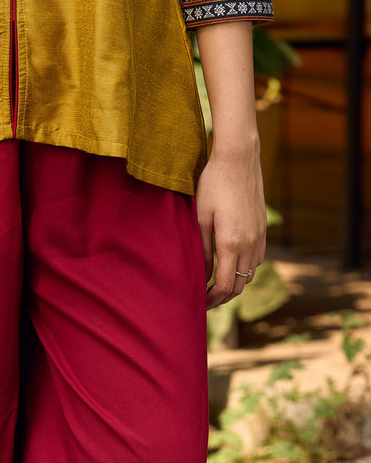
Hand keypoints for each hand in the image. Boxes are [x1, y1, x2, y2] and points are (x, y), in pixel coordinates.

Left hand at [195, 146, 266, 309]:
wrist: (239, 158)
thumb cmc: (213, 185)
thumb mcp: (200, 219)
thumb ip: (203, 251)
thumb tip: (204, 276)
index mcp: (231, 243)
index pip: (224, 285)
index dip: (212, 300)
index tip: (200, 304)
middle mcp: (249, 243)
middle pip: (239, 285)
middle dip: (222, 297)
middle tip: (206, 300)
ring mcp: (259, 236)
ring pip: (249, 274)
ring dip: (234, 284)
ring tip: (216, 286)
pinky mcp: (263, 229)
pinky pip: (257, 260)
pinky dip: (244, 270)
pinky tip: (230, 266)